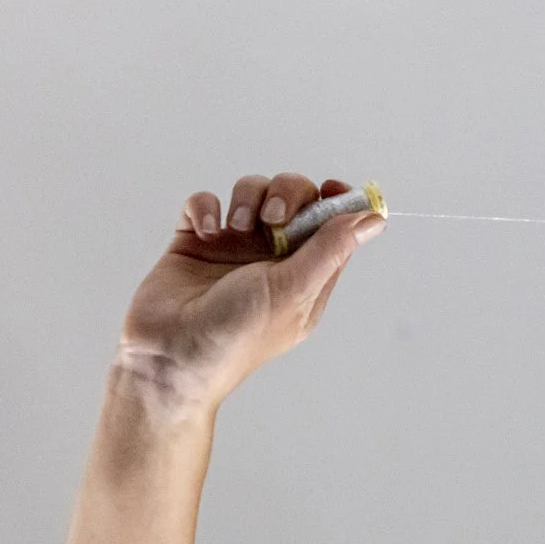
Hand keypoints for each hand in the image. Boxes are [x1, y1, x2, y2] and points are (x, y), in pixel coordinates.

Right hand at [118, 172, 383, 412]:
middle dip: (287, 194)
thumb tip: (374, 219)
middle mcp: (273, 259)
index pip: (334, 227)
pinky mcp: (196, 241)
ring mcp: (234, 248)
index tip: (333, 188)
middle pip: (295, 199)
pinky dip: (205, 208)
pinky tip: (205, 232)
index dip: (338, 203)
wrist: (170, 355)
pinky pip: (205, 202)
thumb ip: (332, 249)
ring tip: (235, 229)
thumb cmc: (236, 335)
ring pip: (251, 192)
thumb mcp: (294, 291)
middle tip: (273, 217)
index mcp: (306, 276)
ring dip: (246, 199)